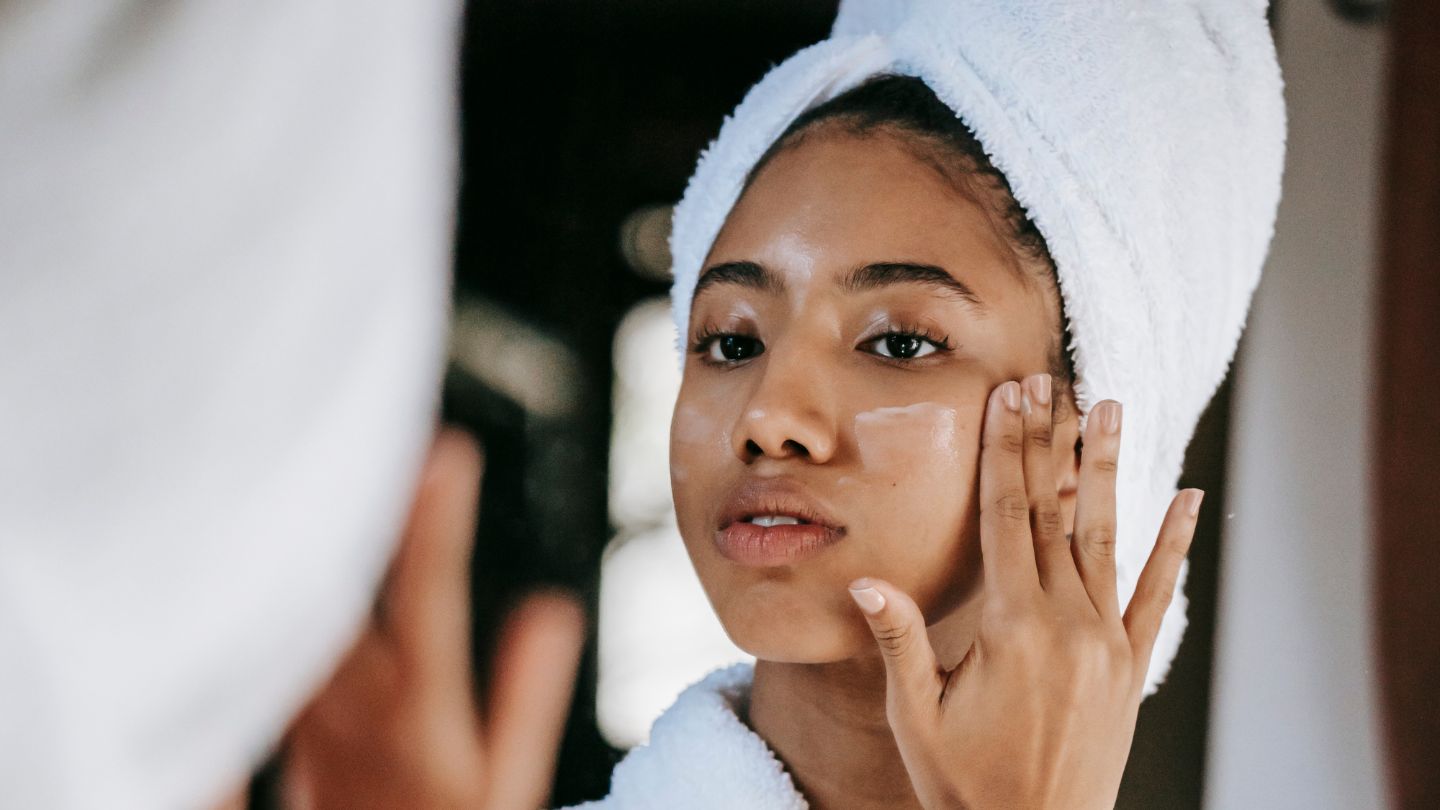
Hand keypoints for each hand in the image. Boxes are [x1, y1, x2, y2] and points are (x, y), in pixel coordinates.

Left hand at [282, 427, 585, 809]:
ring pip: (289, 614)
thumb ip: (528, 697)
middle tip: (348, 417)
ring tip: (295, 454)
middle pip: (340, 592)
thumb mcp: (503, 781)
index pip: (429, 603)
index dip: (434, 527)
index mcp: (420, 723)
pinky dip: (246, 593)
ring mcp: (303, 720)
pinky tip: (239, 539)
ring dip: (295, 537)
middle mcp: (354, 717)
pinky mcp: (278, 726)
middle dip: (348, 505)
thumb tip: (553, 610)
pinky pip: (254, 650)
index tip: (448, 450)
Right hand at [847, 375, 1202, 808]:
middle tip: (1049, 382)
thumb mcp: (917, 716)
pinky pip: (1155, 595)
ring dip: (1107, 470)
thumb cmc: (965, 785)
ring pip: (1106, 538)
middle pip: (1055, 512)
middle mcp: (1068, 625)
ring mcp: (1108, 644)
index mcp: (1012, 628)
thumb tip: (870, 581)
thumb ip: (900, 644)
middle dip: (1049, 441)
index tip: (1010, 399)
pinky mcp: (1131, 668)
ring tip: (1112, 408)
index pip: (1008, 517)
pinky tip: (1187, 500)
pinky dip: (1172, 546)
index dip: (1006, 453)